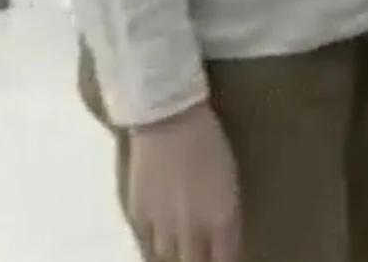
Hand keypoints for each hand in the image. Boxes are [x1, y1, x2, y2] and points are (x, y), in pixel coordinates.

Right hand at [125, 102, 241, 261]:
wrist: (168, 120)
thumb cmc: (210, 141)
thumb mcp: (229, 179)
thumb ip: (227, 213)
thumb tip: (223, 236)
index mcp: (221, 218)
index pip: (224, 259)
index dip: (222, 260)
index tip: (221, 255)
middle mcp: (192, 230)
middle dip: (198, 260)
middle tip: (199, 251)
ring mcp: (161, 226)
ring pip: (167, 256)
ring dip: (175, 250)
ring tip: (179, 239)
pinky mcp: (137, 216)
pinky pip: (145, 240)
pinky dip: (153, 237)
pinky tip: (158, 227)